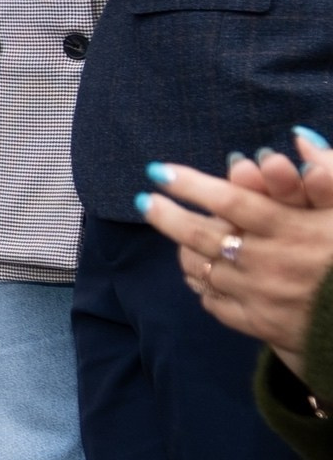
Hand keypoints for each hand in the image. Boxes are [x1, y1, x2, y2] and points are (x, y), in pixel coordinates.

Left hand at [144, 130, 332, 371]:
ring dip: (183, 249)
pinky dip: (203, 284)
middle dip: (168, 216)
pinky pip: (216, 303)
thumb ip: (328, 171)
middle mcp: (272, 264)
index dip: (191, 185)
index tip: (160, 171)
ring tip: (171, 230)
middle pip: (204, 237)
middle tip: (144, 200)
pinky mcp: (262, 324)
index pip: (231, 201)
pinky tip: (198, 270)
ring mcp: (263, 297)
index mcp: (294, 231)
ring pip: (204, 269)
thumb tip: (299, 135)